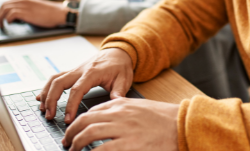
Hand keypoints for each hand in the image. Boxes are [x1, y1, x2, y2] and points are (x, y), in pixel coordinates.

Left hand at [0, 0, 67, 27]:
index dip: (4, 10)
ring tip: (2, 25)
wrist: (57, 12)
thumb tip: (17, 17)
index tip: (3, 17)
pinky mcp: (25, 12)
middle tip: (0, 22)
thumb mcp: (34, 6)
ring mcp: (23, 5)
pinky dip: (8, 19)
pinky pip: (10, 14)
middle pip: (3, 5)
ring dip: (0, 18)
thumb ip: (25, 8)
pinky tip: (10, 23)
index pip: (8, 1)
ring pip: (4, 9)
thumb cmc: (49, 12)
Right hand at [36, 48, 132, 122]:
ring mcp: (75, 70)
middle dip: (51, 99)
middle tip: (50, 116)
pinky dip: (47, 88)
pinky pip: (56, 78)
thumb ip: (119, 91)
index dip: (71, 105)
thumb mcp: (124, 78)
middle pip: (59, 82)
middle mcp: (80, 70)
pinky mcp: (73, 72)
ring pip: (55, 79)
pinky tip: (41, 98)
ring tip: (43, 109)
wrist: (117, 52)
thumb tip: (115, 102)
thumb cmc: (120, 66)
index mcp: (92, 73)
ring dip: (46, 93)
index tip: (68, 119)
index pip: (77, 89)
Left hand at [63, 98, 178, 150]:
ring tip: (72, 150)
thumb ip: (122, 111)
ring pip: (88, 134)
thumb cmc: (164, 119)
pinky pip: (101, 149)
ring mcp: (123, 129)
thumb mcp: (140, 108)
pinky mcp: (128, 145)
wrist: (183, 124)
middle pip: (85, 121)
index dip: (79, 122)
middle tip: (67, 142)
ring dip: (76, 144)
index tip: (74, 131)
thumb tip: (105, 120)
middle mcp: (119, 114)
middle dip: (71, 132)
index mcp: (121, 104)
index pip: (92, 111)